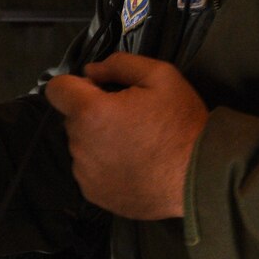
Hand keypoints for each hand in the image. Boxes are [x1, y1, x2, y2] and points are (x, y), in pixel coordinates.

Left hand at [43, 53, 208, 220]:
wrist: (201, 177)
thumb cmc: (182, 123)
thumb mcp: (161, 76)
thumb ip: (119, 64)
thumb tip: (91, 70)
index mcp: (91, 112)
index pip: (56, 89)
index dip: (76, 85)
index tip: (100, 91)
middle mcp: (80, 144)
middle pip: (72, 119)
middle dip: (92, 114)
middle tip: (129, 119)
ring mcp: (85, 173)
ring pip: (81, 145)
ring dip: (98, 140)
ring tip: (135, 145)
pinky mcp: (94, 194)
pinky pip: (89, 170)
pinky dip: (104, 165)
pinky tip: (133, 165)